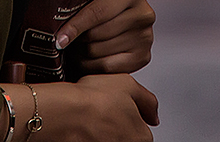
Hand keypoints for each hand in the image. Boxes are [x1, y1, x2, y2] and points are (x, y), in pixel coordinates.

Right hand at [2, 75, 158, 141]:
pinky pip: (94, 139)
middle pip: (127, 136)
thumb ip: (148, 100)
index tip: (120, 108)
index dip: (131, 115)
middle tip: (105, 111)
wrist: (66, 113)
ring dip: (104, 130)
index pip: (143, 131)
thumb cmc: (94, 100)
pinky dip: (90, 134)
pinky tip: (83, 125)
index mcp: (142, 136)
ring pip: (110, 138)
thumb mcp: (129, 84)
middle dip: (118, 125)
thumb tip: (154, 113)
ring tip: (92, 116)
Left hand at [56, 0, 154, 73]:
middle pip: (97, 34)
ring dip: (82, 53)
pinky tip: (87, 58)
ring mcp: (145, 37)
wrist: (127, 10)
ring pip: (99, 52)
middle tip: (67, 39)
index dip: (75, 26)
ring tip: (77, 47)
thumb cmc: (107, 1)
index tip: (60, 38)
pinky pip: (108, 68)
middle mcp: (143, 14)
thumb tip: (54, 18)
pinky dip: (92, 66)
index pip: (98, 12)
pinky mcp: (143, 56)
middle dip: (78, 39)